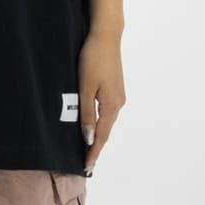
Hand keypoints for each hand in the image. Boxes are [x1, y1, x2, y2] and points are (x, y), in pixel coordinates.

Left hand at [78, 30, 125, 172]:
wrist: (106, 36)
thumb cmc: (93, 60)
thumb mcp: (85, 88)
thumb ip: (86, 114)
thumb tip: (88, 138)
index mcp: (111, 105)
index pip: (101, 136)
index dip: (93, 152)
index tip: (87, 167)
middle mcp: (118, 103)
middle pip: (106, 130)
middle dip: (96, 147)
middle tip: (87, 163)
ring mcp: (119, 95)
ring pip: (107, 121)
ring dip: (98, 134)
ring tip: (89, 148)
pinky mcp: (116, 88)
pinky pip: (107, 111)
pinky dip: (100, 122)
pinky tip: (94, 124)